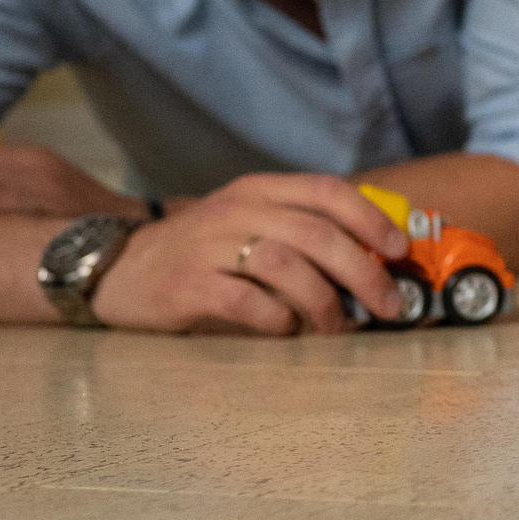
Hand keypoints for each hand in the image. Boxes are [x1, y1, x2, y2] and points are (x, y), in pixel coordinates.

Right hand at [91, 173, 410, 334]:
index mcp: (260, 190)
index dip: (370, 219)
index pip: (326, 191)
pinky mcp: (186, 284)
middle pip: (316, 234)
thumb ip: (301, 230)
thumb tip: (376, 259)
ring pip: (285, 265)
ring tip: (338, 327)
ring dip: (324, 301)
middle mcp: (236, 210)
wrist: (118, 267)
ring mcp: (208, 245)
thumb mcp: (250, 223)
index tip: (400, 250)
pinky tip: (286, 330)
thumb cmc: (204, 251)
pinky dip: (276, 318)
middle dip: (363, 272)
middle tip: (387, 304)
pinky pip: (245, 301)